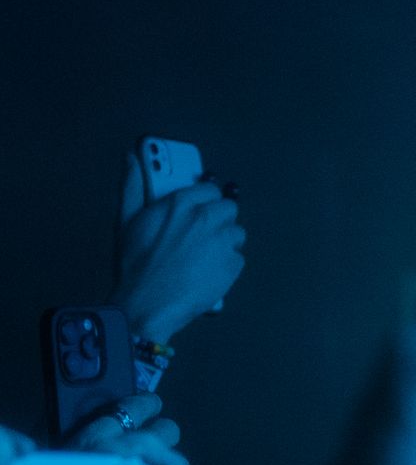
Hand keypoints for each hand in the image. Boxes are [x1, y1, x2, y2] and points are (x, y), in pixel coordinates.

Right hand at [113, 162, 246, 343]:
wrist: (146, 306)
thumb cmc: (135, 266)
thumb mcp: (127, 221)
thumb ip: (133, 186)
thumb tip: (132, 158)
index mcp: (181, 204)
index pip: (210, 189)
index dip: (205, 201)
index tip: (198, 210)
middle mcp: (205, 218)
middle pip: (228, 208)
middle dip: (218, 220)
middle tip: (201, 237)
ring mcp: (222, 242)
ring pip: (236, 234)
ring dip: (225, 243)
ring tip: (204, 258)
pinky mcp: (232, 266)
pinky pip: (238, 259)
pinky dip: (227, 266)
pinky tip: (208, 273)